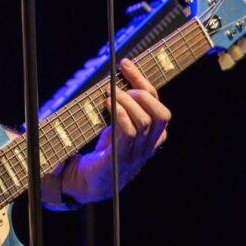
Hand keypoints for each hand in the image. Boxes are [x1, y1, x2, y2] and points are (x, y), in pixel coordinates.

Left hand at [61, 58, 170, 201]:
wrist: (84, 182)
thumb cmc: (102, 150)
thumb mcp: (117, 126)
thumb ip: (124, 108)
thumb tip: (119, 75)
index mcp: (152, 138)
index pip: (159, 106)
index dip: (144, 82)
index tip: (125, 64)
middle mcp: (148, 147)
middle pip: (161, 114)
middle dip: (141, 92)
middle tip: (119, 86)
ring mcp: (135, 155)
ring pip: (144, 121)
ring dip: (125, 101)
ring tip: (109, 94)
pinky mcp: (119, 160)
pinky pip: (128, 133)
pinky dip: (119, 114)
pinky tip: (108, 105)